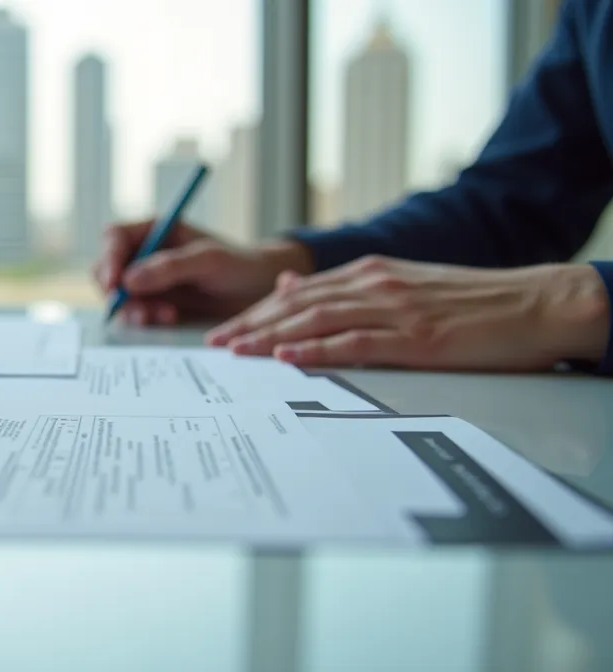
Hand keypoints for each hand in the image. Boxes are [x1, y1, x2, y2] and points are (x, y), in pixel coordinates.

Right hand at [92, 220, 314, 324]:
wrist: (260, 290)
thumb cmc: (239, 265)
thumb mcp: (208, 260)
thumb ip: (169, 267)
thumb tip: (128, 280)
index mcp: (155, 229)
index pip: (115, 237)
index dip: (109, 258)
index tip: (115, 282)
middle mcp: (146, 252)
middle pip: (108, 267)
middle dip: (117, 290)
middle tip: (136, 308)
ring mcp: (148, 278)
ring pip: (118, 293)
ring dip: (133, 308)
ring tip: (164, 315)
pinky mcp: (155, 301)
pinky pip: (134, 310)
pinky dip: (144, 317)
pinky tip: (169, 318)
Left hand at [206, 256, 609, 370]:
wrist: (537, 303)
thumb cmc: (471, 302)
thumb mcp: (401, 284)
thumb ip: (346, 287)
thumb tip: (290, 285)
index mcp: (370, 273)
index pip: (298, 292)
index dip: (256, 311)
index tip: (225, 330)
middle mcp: (375, 285)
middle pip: (297, 304)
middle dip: (251, 325)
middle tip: (214, 345)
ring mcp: (395, 310)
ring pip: (317, 320)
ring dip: (271, 337)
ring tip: (236, 352)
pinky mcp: (417, 338)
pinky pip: (356, 343)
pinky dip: (318, 350)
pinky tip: (288, 357)